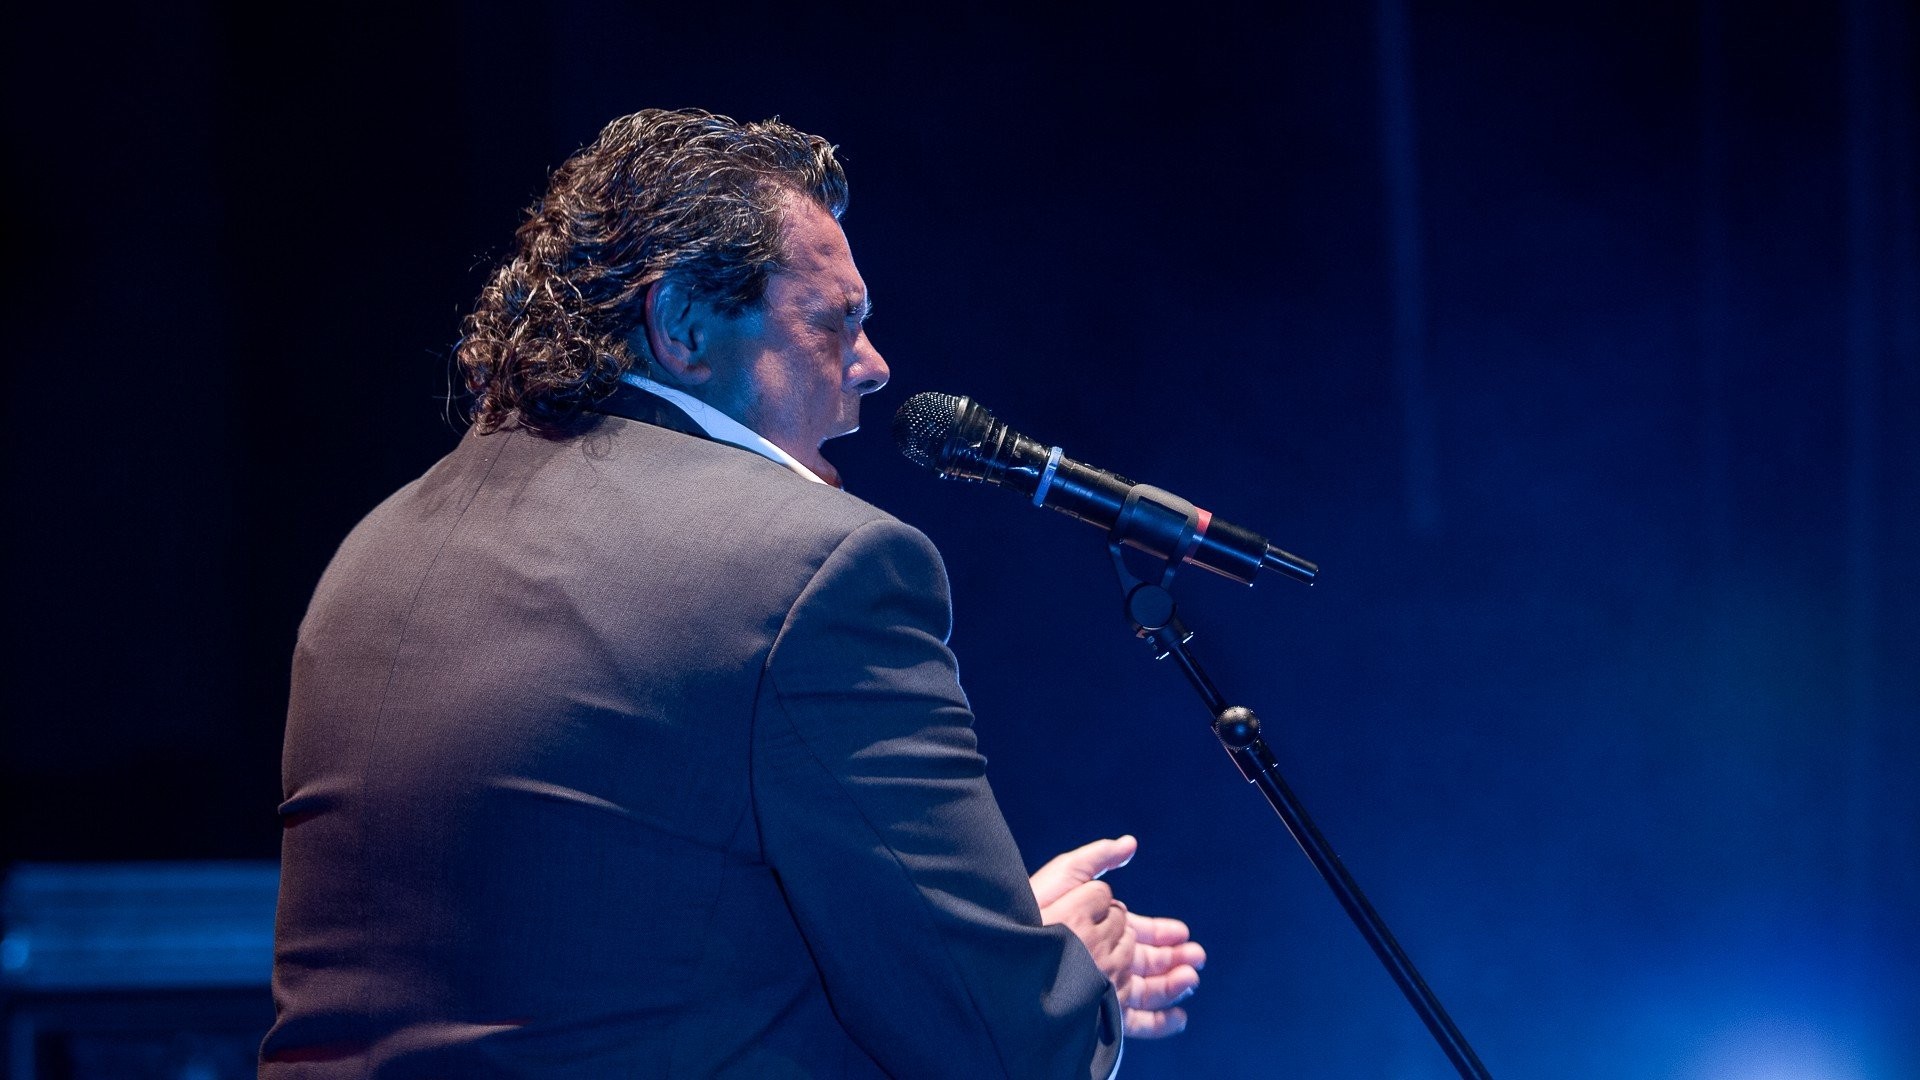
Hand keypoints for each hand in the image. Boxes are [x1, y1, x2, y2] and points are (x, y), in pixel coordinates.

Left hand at [1031, 836, 1205, 1038]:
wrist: (1015, 952)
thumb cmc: (1035, 910)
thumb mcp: (1067, 874)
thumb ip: (1099, 858)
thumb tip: (1130, 843)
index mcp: (1096, 929)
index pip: (1136, 932)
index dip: (1162, 933)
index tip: (1182, 932)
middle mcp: (1101, 959)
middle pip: (1146, 961)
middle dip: (1174, 958)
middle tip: (1197, 955)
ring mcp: (1101, 987)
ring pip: (1147, 989)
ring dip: (1174, 984)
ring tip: (1191, 978)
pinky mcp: (1100, 1013)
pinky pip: (1134, 1022)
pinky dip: (1160, 1021)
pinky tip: (1179, 1017)